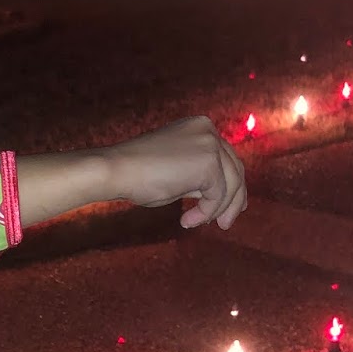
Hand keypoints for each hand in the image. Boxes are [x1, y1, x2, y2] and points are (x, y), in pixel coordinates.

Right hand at [104, 117, 246, 229]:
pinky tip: (187, 221)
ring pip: (231, 185)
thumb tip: (215, 195)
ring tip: (196, 224)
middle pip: (235, 169)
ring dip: (217, 210)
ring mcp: (211, 145)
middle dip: (233, 200)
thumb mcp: (176, 173)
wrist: (117, 170)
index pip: (226, 158)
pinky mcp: (209, 163)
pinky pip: (218, 195)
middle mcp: (209, 131)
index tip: (229, 206)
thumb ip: (197, 178)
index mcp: (200, 127)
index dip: (231, 184)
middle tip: (225, 224)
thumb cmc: (137, 174)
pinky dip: (206, 212)